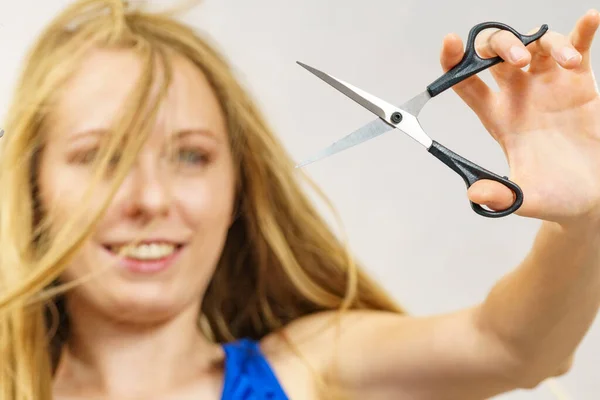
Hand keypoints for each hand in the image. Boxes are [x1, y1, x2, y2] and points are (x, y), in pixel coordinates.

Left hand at [440, 10, 599, 225]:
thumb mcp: (527, 198)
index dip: (454, 60)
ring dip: (548, 43)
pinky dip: (581, 32)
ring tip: (567, 62)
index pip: (466, 83)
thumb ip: (502, 195)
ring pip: (537, 43)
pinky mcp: (579, 83)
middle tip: (519, 60)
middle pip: (496, 53)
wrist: (594, 196)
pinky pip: (578, 48)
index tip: (450, 41)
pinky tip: (589, 19)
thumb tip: (475, 195)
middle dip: (501, 44)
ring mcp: (548, 86)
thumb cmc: (557, 196)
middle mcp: (518, 96)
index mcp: (497, 117)